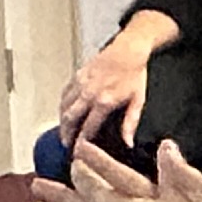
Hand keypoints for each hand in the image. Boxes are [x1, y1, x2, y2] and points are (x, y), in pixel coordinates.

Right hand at [57, 17, 170, 148]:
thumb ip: (131, 123)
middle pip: (70, 118)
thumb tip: (128, 143)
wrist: (128, 51)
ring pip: (64, 106)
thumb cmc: (134, 75)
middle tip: (67, 144)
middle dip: (66, 134)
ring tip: (64, 131)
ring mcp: (81, 84)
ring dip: (62, 121)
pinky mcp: (77, 75)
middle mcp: (89, 93)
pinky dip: (63, 105)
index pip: (87, 128)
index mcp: (104, 102)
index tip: (78, 151)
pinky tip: (65, 111)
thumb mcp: (138, 101)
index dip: (81, 142)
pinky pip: (65, 93)